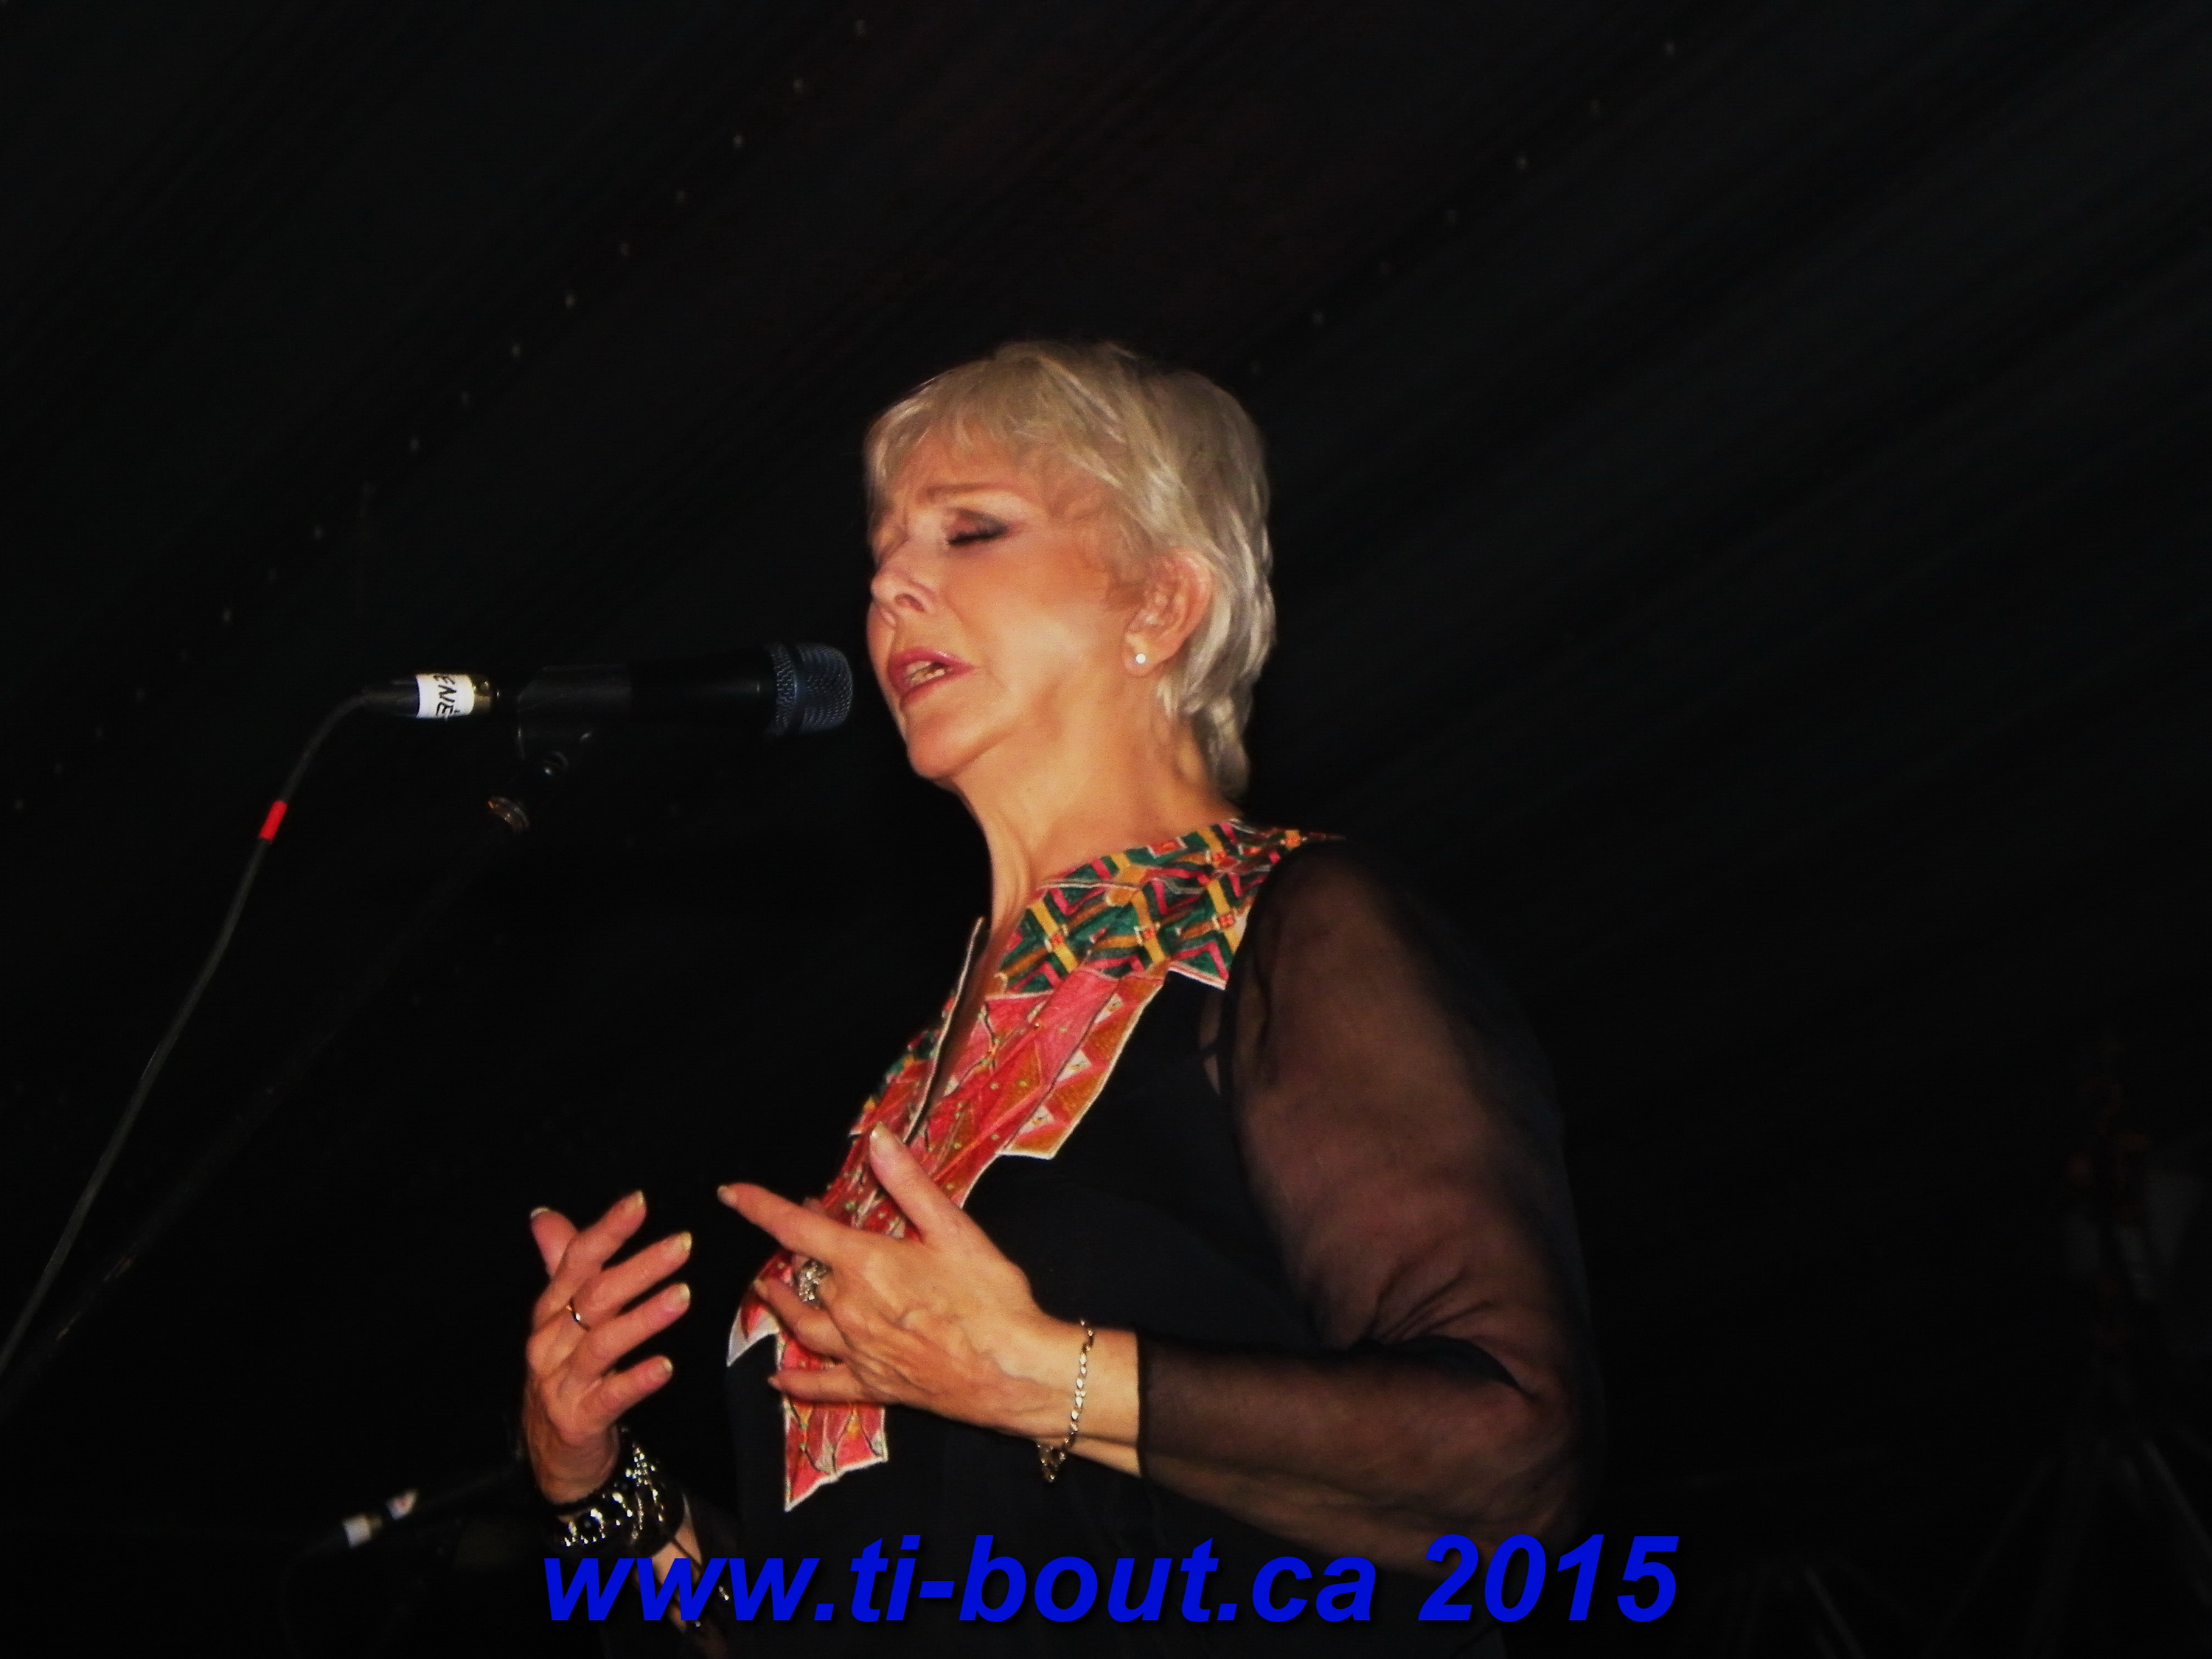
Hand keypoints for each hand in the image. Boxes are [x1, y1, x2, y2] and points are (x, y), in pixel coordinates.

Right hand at [522, 1191, 691, 1504]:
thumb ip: (561, 1267)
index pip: (575, 1261)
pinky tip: (666, 1366)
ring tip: (683, 1295)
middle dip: (639, 1267)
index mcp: (549, 1311)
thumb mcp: (560, 1321)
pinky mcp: (577, 1420)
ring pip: (602, 1342)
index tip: (639, 1202)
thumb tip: (545, 1217)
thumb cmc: (566, 1375)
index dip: (607, 1231)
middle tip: (683, 1244)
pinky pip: (609, 1396)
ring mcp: (560, 1383)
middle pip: (594, 1296)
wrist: (554, 1456)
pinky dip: (637, 1379)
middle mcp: (549, 1342)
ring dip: (644, 1317)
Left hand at [720, 1127, 1093, 1442]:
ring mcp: (857, 1351)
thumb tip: (877, 1140)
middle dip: (801, 1250)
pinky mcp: (873, 1386)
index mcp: (866, 1264)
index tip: (731, 1194)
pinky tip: (778, 1378)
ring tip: (769, 1292)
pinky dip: (796, 1380)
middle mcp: (849, 1308)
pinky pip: (823, 1384)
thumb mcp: (954, 1230)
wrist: (1013, 1371)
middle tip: (810, 1227)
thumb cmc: (990, 1298)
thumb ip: (909, 1184)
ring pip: (804, 1325)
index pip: (798, 1228)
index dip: (761, 1207)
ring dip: (783, 1306)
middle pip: (806, 1274)